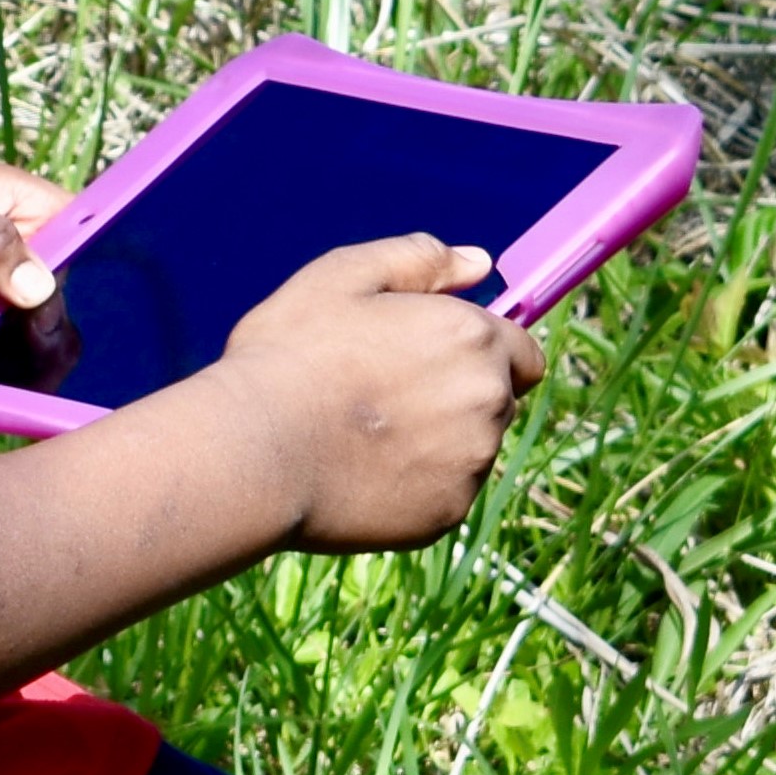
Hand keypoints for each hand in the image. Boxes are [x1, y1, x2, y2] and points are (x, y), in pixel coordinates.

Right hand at [216, 235, 546, 550]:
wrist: (253, 452)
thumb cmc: (290, 355)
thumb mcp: (344, 276)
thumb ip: (422, 260)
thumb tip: (479, 264)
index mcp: (472, 337)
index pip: (522, 352)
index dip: (484, 352)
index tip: (436, 359)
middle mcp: (488, 401)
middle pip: (497, 400)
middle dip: (456, 394)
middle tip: (382, 395)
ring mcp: (472, 463)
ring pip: (471, 449)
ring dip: (438, 441)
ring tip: (363, 435)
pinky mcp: (448, 514)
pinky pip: (445, 495)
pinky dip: (415, 485)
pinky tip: (361, 474)